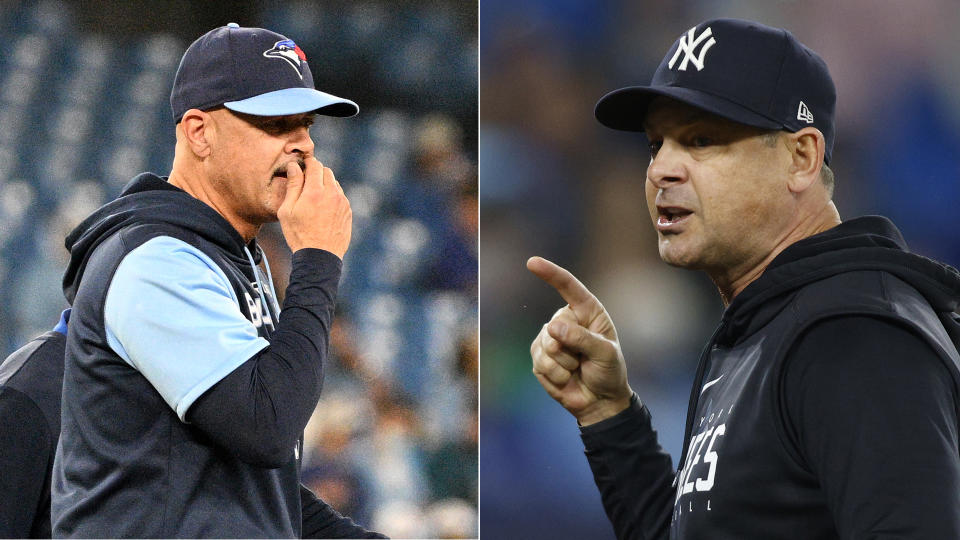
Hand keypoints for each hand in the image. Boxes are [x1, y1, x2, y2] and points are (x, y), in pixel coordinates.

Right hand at [277, 156, 351, 257]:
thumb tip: (294, 167)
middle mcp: (332, 194)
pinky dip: (333, 196)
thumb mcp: (287, 210)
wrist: (320, 256)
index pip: (315, 165)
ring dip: (325, 185)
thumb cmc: (299, 234)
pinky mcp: (348, 211)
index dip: (308, 163)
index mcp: (315, 191)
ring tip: (314, 198)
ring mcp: (343, 202)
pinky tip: (323, 208)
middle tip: (307, 182)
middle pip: (326, 172)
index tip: (302, 166)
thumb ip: (293, 186)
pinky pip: (340, 196)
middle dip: (317, 172)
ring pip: (335, 183)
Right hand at [527, 256, 632, 425]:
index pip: (568, 288)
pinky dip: (556, 375)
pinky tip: (566, 378)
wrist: (599, 401)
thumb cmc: (609, 372)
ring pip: (546, 346)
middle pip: (555, 325)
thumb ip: (582, 338)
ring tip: (576, 369)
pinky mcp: (539, 357)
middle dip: (570, 347)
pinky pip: (540, 362)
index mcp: (587, 312)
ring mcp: (549, 339)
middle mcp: (566, 321)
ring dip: (564, 364)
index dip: (551, 274)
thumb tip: (552, 328)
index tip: (533, 263)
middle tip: (584, 360)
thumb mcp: (605, 353)